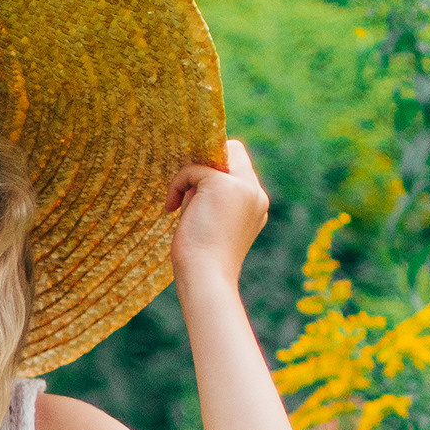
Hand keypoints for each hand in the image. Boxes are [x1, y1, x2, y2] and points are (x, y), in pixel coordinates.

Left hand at [167, 138, 268, 291]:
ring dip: (192, 180)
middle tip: (187, 197)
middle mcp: (256, 194)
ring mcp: (243, 188)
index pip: (241, 165)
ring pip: (212, 158)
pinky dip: (177, 184)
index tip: (194, 193)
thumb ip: (210, 199)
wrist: (205, 279)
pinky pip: (193, 170)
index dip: (217, 170)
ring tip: (184, 210)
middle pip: (232, 151)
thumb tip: (193, 178)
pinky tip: (171, 207)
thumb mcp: (210, 223)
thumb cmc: (201, 261)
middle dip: (205, 169)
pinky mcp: (223, 185)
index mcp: (257, 204)